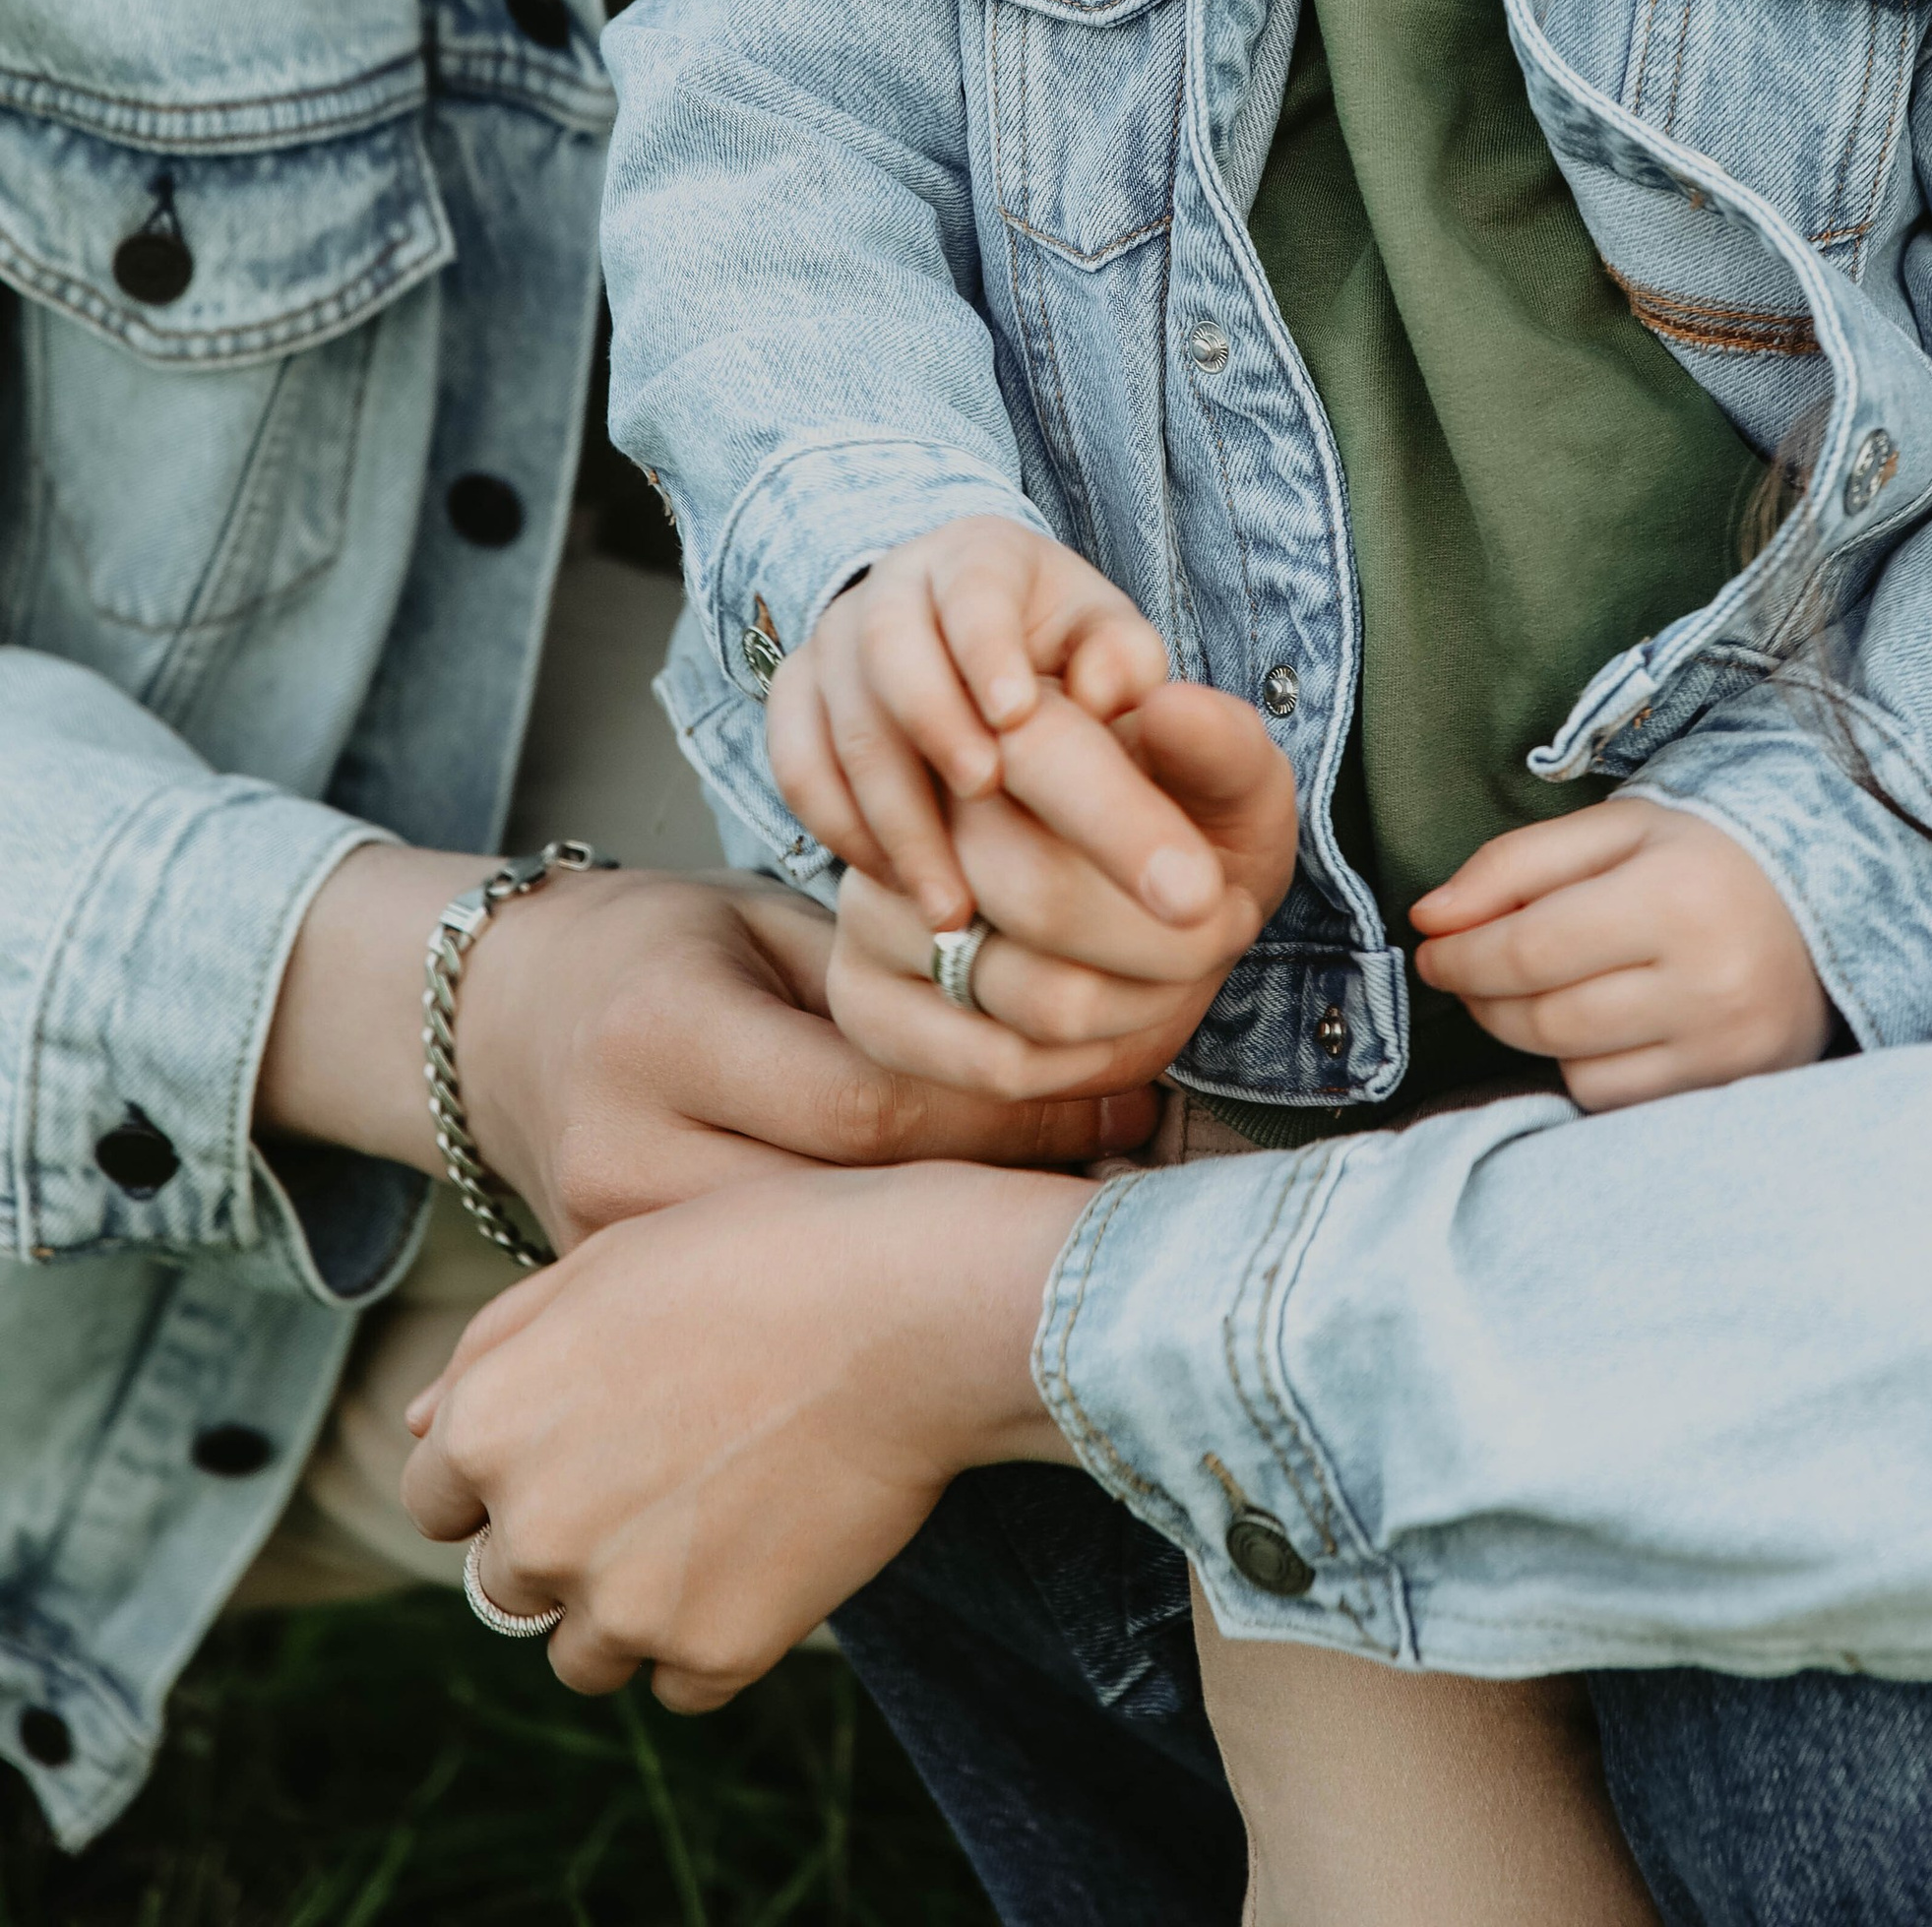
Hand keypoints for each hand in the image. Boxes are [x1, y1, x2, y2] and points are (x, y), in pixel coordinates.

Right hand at [255, 844, 1147, 1249]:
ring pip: (810, 1288)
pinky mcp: (608, 1311)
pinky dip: (854, 1299)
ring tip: (1061, 1236)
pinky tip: (944, 1281)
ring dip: (936, 1263)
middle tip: (1128, 1180)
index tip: (1120, 1102)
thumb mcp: (760, 921)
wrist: (496, 1027)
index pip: (867, 1107)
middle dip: (993, 1196)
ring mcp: (602, 1255)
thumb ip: (877, 973)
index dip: (1008, 1112)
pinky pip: (755, 1318)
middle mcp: (623, 1156)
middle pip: (849, 1214)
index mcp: (665, 1037)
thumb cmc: (658, 949)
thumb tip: (1053, 1021)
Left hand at [401, 1160, 1090, 1708]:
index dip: (503, 1469)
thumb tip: (419, 1428)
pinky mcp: (715, 1653)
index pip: (436, 1501)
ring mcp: (623, 1605)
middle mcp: (534, 1532)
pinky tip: (768, 1547)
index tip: (581, 1439)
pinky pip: (680, 1683)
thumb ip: (496, 1347)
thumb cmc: (764, 1254)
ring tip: (720, 1510)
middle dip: (567, 1537)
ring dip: (632, 1604)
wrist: (917, 1309)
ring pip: (587, 1652)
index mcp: (488, 1427)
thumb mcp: (609, 1260)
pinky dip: (715, 1634)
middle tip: (667, 1466)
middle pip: (509, 1583)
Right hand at [769, 518, 1175, 928]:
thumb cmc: (1062, 650)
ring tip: (951, 898)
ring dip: (893, 814)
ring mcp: (832, 642)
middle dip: (934, 725)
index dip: (987, 648)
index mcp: (975, 556)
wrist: (977, 652)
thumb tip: (1104, 693)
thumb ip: (1123, 660)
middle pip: (889, 648)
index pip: (970, 588)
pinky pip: (797, 766)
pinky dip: (841, 829)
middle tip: (985, 793)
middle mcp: (890, 587)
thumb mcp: (1106, 639)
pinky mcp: (795, 699)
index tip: (1017, 716)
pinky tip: (898, 884)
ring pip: (840, 723)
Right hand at [826, 681, 1300, 1101]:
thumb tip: (1165, 707)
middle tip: (1229, 924)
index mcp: (999, 710)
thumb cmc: (1190, 826)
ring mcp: (876, 903)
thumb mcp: (1229, 777)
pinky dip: (1090, 1066)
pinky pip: (996, 1065)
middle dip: (1169, 941)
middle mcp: (912, 800)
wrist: (1132, 905)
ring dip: (1145, 1005)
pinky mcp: (863, 997)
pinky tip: (1125, 1028)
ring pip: (1036, 995)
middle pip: (1042, 897)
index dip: (1128, 832)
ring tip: (1186, 969)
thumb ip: (1216, 741)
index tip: (1210, 899)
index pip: (1042, 759)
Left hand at [1411, 802, 1832, 1109]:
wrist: (1829, 903)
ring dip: (1530, 1033)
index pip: (1530, 949)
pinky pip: (1617, 1101)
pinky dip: (1586, 1067)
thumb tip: (1429, 919)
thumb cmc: (1705, 857)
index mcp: (1675, 896)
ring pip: (1575, 1067)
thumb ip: (1513, 865)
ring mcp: (1726, 1049)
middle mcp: (1708, 981)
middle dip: (1482, 997)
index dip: (1462, 957)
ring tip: (1537, 989)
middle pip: (1546, 1017)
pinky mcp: (1734, 1092)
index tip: (1430, 951)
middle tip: (1462, 970)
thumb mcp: (1615, 830)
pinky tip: (1598, 1025)